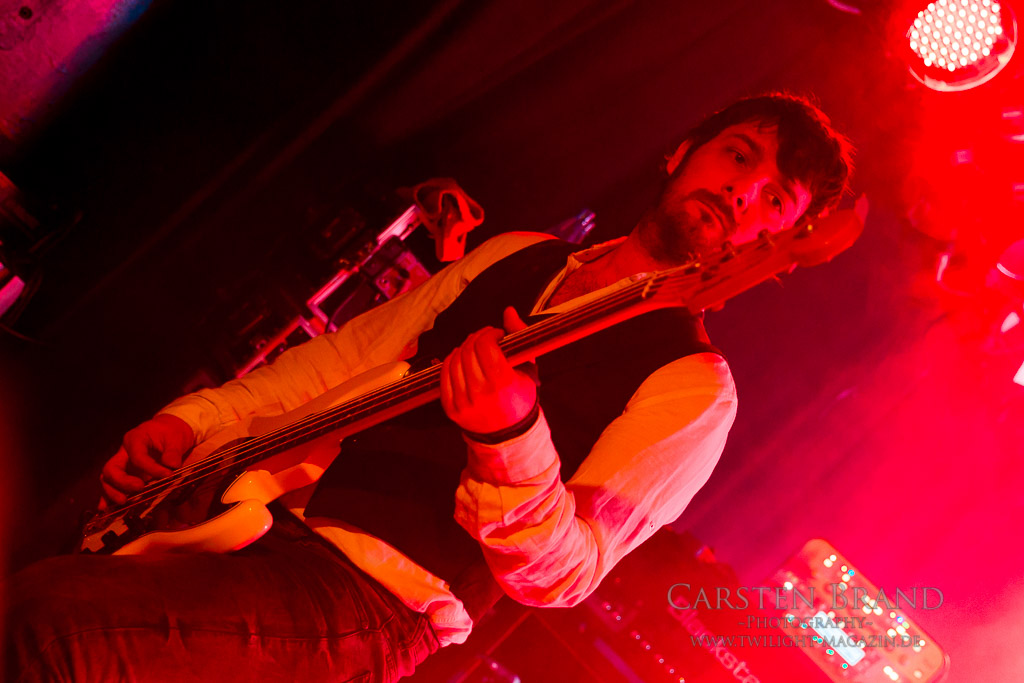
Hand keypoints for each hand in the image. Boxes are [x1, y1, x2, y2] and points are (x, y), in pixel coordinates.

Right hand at [99, 414, 193, 509]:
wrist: (167, 431)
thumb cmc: (169, 432)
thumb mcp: (175, 437)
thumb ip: (173, 451)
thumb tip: (171, 464)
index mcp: (135, 439)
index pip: (137, 456)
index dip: (150, 468)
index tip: (167, 475)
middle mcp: (124, 453)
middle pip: (112, 468)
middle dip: (122, 482)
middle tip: (139, 488)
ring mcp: (123, 465)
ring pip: (108, 479)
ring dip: (113, 492)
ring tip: (124, 502)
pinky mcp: (125, 475)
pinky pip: (112, 486)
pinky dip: (108, 497)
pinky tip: (106, 508)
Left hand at [440, 307, 536, 435]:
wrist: (508, 434)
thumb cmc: (520, 397)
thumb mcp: (528, 368)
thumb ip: (520, 335)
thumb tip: (508, 311)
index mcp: (503, 383)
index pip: (485, 344)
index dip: (490, 333)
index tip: (496, 335)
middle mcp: (481, 393)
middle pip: (469, 350)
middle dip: (476, 337)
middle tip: (484, 338)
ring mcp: (463, 402)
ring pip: (454, 360)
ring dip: (463, 348)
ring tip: (473, 349)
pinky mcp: (451, 408)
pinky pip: (443, 375)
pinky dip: (451, 362)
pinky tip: (461, 359)